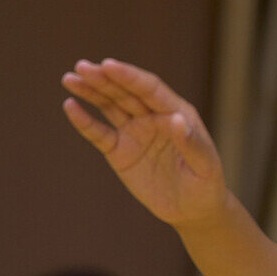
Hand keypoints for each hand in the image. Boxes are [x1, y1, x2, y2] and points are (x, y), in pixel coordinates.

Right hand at [61, 59, 227, 229]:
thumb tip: (175, 119)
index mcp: (177, 113)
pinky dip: (85, 122)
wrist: (192, 210)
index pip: (150, 89)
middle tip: (82, 66)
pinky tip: (70, 106)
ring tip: (70, 79)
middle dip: (105, 79)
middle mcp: (154, 117)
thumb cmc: (206, 184)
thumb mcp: (205, 165)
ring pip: (110, 107)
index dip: (129, 77)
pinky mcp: (121, 151)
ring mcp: (136, 132)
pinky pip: (99, 134)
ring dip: (91, 92)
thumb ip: (192, 143)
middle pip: (126, 93)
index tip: (108, 65)